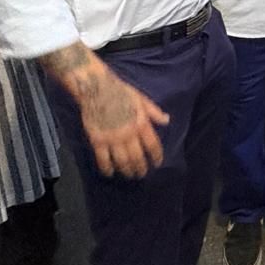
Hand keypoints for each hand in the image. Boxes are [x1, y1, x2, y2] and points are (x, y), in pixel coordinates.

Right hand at [61, 55, 169, 177]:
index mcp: (141, 123)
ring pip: (122, 161)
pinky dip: (107, 168)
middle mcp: (129, 134)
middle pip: (137, 157)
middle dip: (141, 168)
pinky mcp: (97, 140)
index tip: (157, 163)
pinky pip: (103, 159)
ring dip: (126, 170)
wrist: (97, 88)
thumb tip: (166, 121)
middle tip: (142, 174)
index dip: (156, 156)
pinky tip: (110, 173)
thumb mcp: (142, 99)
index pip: (153, 145)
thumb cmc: (121, 92)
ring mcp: (112, 138)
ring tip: (129, 175)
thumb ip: (154, 112)